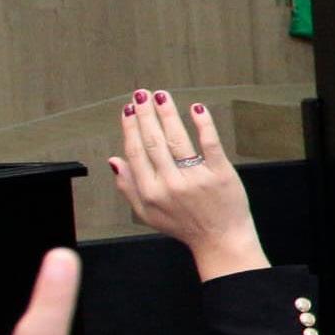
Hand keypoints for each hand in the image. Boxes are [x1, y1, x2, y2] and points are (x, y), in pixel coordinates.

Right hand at [107, 88, 264, 278]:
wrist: (220, 240)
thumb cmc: (185, 226)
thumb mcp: (147, 213)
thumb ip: (128, 187)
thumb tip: (114, 161)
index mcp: (150, 192)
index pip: (136, 153)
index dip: (130, 128)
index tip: (128, 110)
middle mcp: (170, 184)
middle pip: (154, 142)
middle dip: (146, 115)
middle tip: (142, 94)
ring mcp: (196, 178)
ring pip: (177, 139)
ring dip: (168, 114)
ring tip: (161, 96)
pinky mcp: (220, 174)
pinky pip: (210, 144)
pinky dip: (203, 125)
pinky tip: (196, 109)